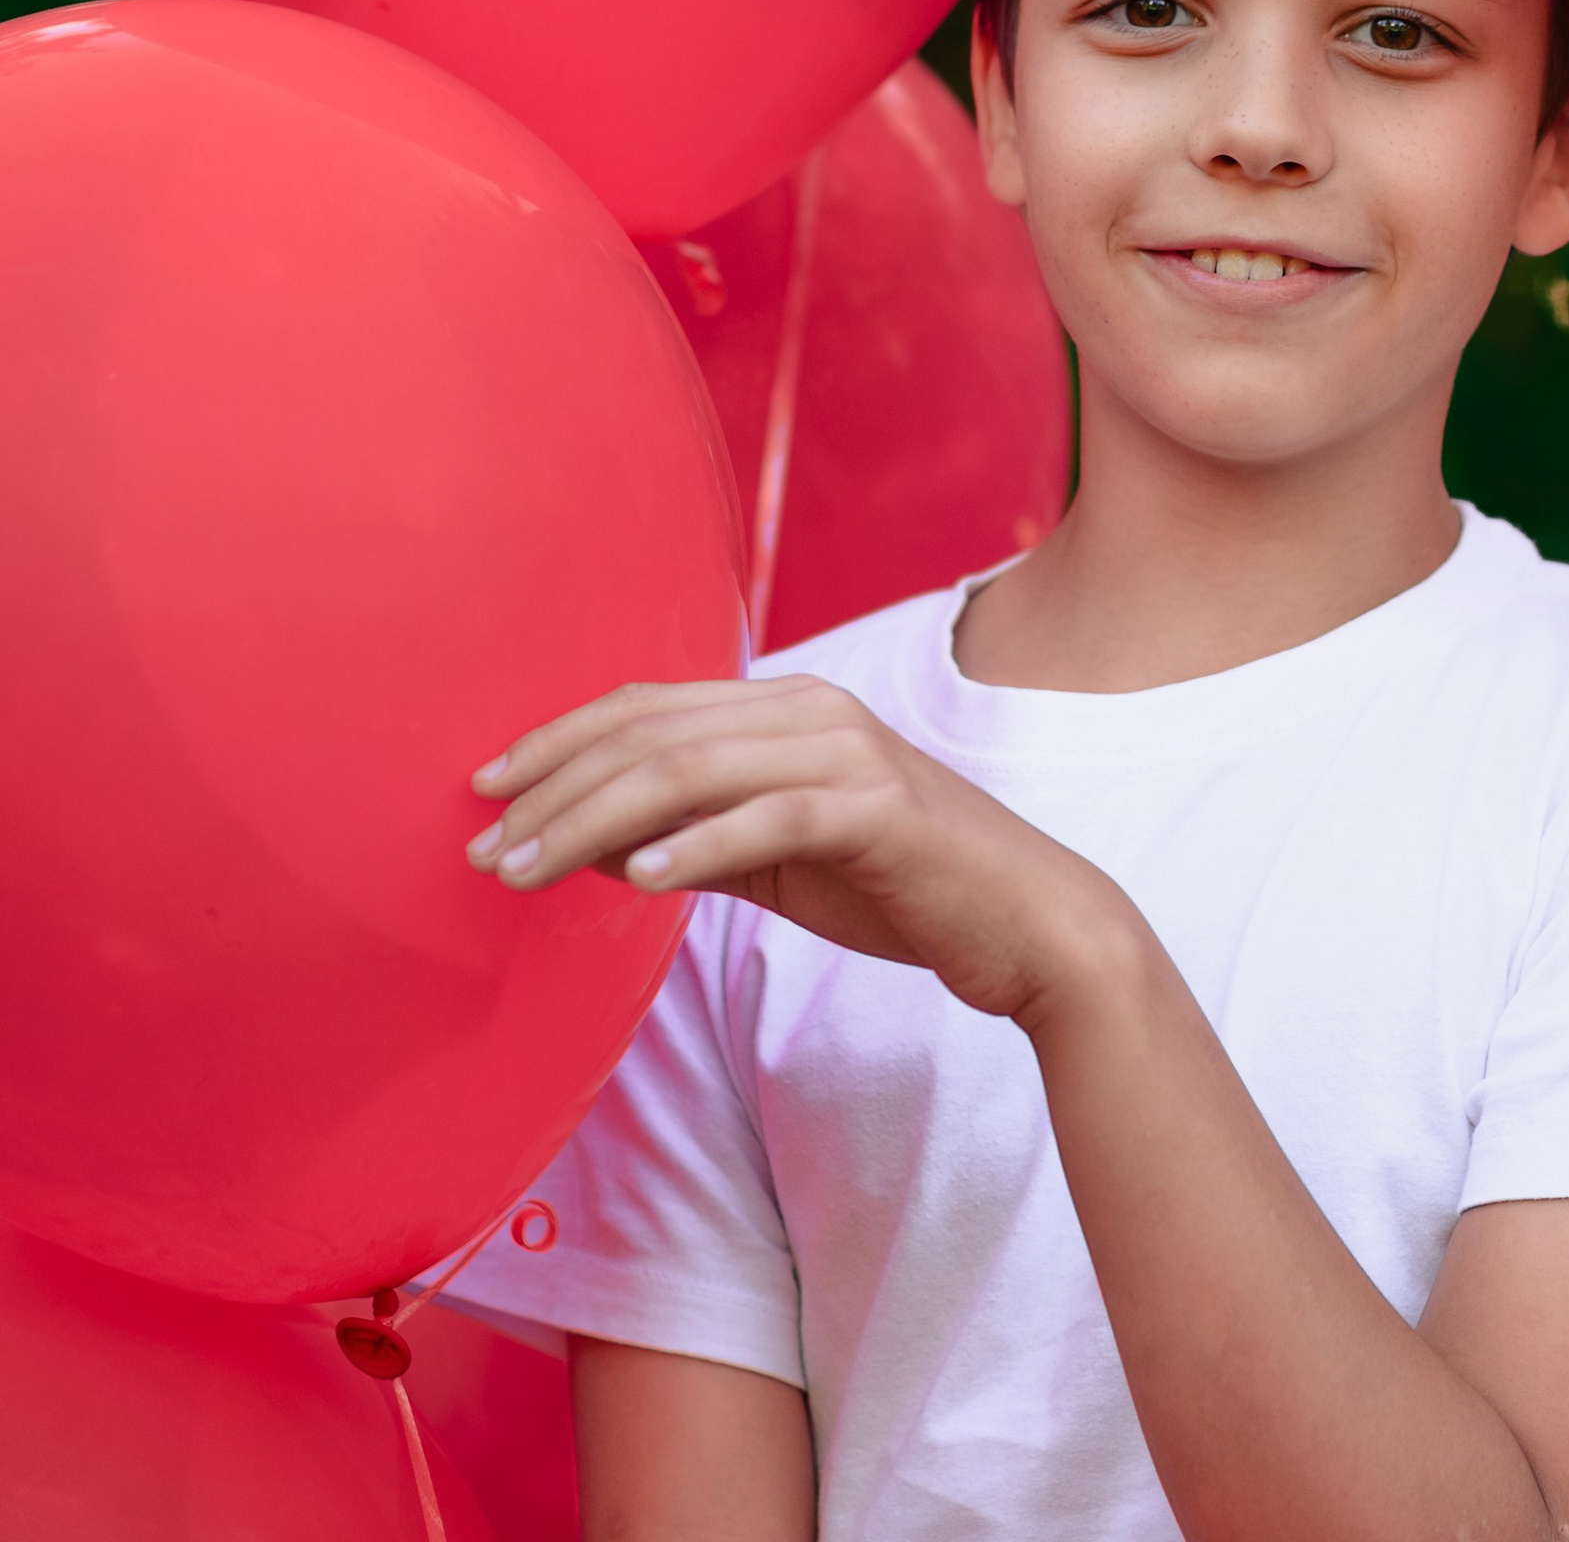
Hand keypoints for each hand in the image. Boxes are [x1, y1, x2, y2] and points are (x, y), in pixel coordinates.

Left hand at [464, 676, 1139, 1023]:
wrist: (1028, 920)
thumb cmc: (901, 885)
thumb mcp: (784, 853)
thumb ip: (703, 835)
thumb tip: (592, 845)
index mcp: (788, 706)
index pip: (648, 707)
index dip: (557, 741)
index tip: (482, 791)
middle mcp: (813, 710)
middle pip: (653, 735)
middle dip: (553, 791)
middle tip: (482, 850)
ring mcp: (849, 754)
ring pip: (691, 770)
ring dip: (593, 822)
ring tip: (526, 871)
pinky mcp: (877, 809)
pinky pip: (768, 818)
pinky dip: (696, 844)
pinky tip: (635, 879)